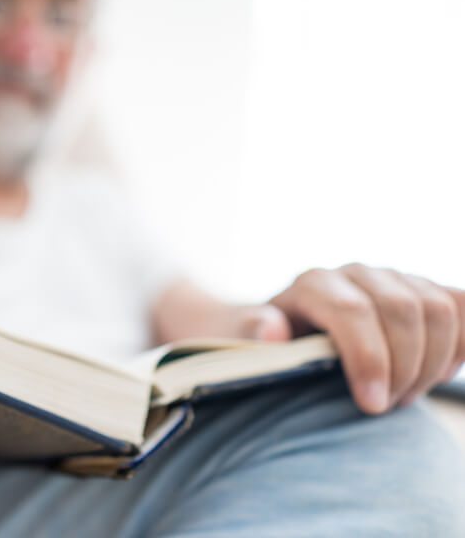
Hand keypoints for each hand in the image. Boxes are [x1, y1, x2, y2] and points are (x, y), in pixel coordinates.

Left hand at [240, 263, 464, 413]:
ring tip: (404, 394)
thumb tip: (272, 331)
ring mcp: (393, 278)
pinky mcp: (422, 290)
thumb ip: (250, 334)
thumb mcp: (238, 343)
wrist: (279, 332)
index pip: (353, 312)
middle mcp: (355, 274)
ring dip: (432, 361)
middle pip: (402, 310)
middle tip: (385, 407)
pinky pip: (461, 305)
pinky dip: (461, 342)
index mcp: (313, 284)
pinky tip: (437, 373)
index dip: (370, 359)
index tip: (371, 405)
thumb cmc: (259, 346)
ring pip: (438, 307)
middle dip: (404, 368)